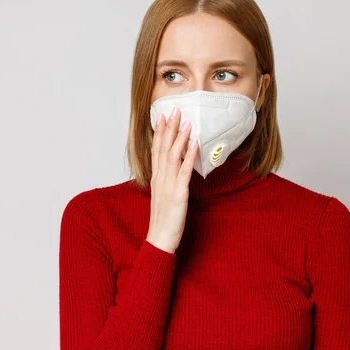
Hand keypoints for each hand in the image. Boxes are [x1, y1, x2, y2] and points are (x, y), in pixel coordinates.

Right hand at [146, 107, 197, 253]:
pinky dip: (188, 156)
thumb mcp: (163, 195)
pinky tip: (194, 144)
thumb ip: (166, 180)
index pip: (156, 150)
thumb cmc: (163, 219)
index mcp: (156, 178)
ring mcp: (168, 185)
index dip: (159, 132)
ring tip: (186, 122)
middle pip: (163, 148)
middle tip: (174, 110)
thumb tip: (174, 167)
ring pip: (172, 156)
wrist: (160, 239)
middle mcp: (160, 178)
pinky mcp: (178, 194)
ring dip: (179, 138)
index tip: (162, 116)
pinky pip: (183, 172)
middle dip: (169, 128)